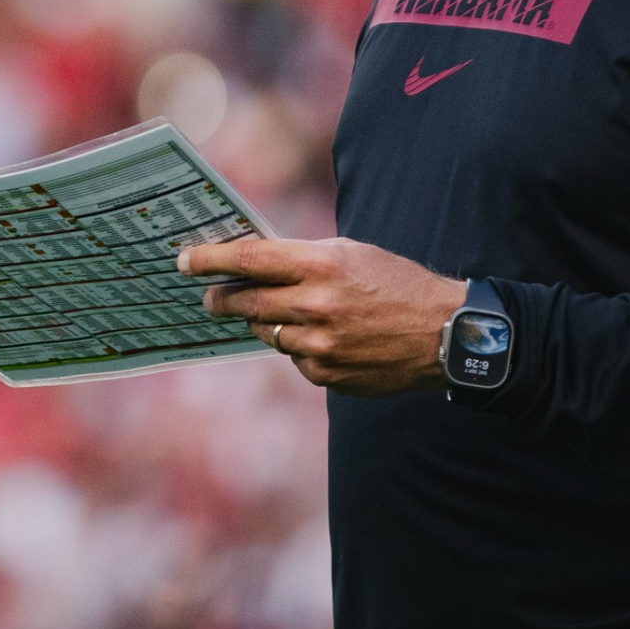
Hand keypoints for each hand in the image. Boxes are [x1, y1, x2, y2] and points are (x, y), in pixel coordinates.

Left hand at [177, 236, 467, 396]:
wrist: (445, 334)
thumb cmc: (396, 283)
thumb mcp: (351, 253)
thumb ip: (302, 258)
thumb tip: (250, 263)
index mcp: (322, 265)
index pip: (249, 259)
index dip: (210, 259)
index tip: (184, 260)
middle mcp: (316, 305)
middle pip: (244, 302)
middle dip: (219, 298)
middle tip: (209, 296)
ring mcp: (320, 345)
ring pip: (266, 332)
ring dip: (265, 322)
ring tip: (288, 312)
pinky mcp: (327, 375)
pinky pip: (293, 358)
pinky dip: (299, 347)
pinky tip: (325, 338)